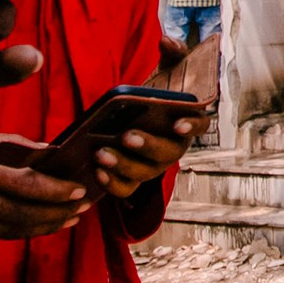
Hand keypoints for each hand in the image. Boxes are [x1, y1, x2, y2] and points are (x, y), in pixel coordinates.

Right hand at [0, 130, 92, 244]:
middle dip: (58, 211)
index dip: (53, 189)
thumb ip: (10, 145)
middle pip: (22, 211)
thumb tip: (50, 153)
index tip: (77, 188)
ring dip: (47, 224)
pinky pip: (0, 233)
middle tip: (83, 206)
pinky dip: (27, 230)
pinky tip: (46, 224)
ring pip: (14, 228)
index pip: (22, 181)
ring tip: (71, 217)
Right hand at [81, 120, 195, 199]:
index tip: (95, 171)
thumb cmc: (132, 115)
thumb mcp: (113, 129)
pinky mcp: (196, 123)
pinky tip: (178, 124)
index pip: (126, 186)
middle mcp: (161, 162)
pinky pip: (198, 127)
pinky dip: (190, 125)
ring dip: (147, 145)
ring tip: (127, 136)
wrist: (164, 96)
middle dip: (121, 163)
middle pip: (145, 171)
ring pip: (166, 152)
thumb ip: (102, 138)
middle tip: (101, 153)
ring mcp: (179, 144)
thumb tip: (84, 140)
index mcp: (139, 170)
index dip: (111, 183)